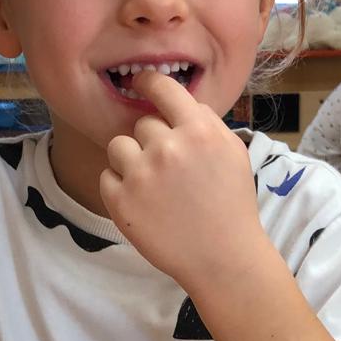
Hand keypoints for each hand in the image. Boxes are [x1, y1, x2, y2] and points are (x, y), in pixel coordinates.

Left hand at [100, 71, 271, 292]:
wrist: (223, 258)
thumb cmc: (231, 205)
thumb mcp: (233, 152)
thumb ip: (205, 123)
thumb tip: (178, 103)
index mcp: (199, 130)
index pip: (162, 87)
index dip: (148, 83)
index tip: (141, 83)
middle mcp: (168, 147)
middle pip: (142, 124)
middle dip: (152, 142)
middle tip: (169, 171)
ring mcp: (141, 174)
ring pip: (118, 146)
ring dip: (130, 161)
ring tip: (152, 185)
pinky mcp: (121, 200)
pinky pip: (107, 176)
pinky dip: (120, 188)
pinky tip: (144, 204)